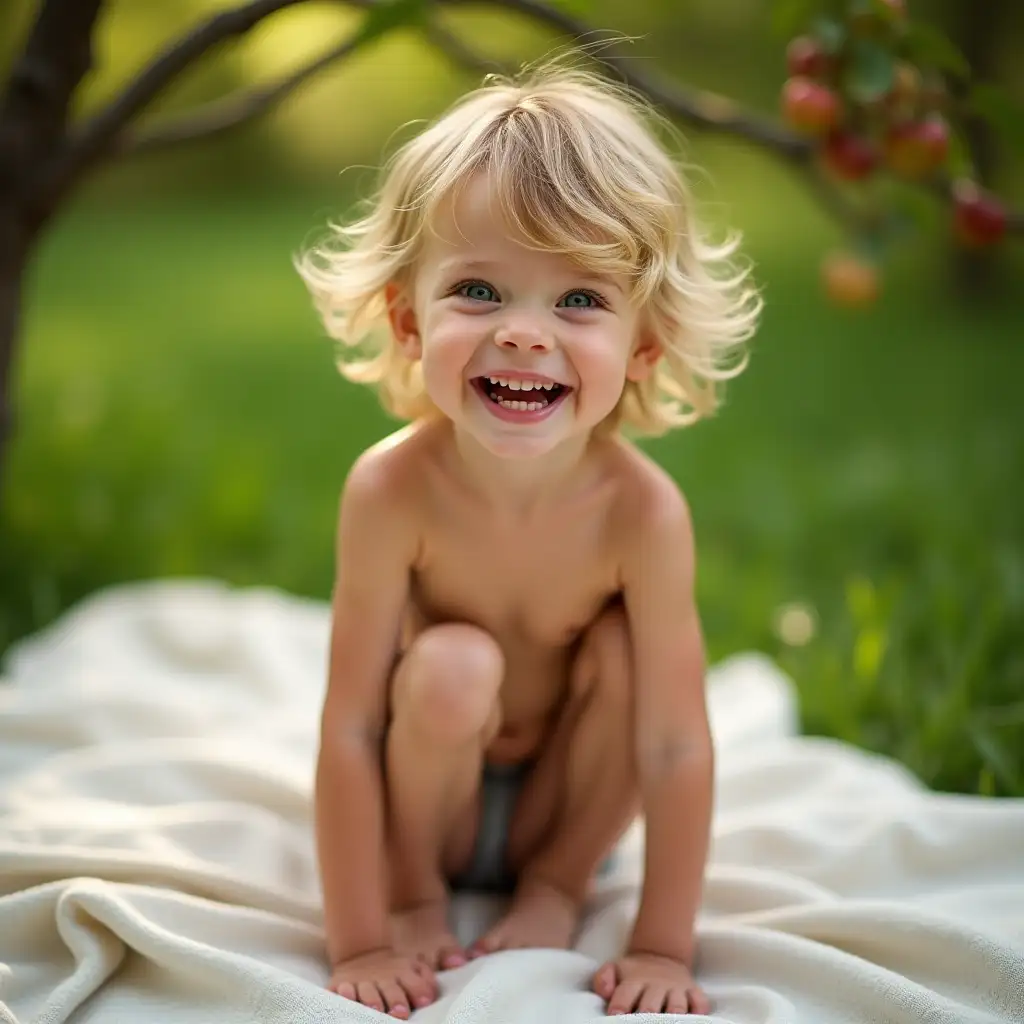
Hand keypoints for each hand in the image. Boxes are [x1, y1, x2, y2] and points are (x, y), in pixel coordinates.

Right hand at [328, 947, 438, 1018]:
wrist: (363, 953)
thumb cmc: (394, 971)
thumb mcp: (413, 967)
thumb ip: (425, 980)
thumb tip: (430, 996)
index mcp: (403, 974)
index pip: (414, 983)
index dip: (418, 991)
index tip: (423, 1001)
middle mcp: (383, 978)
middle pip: (391, 990)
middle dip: (396, 1000)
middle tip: (401, 1012)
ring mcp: (362, 981)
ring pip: (367, 991)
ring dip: (372, 999)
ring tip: (376, 1008)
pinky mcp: (342, 984)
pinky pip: (340, 989)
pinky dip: (343, 992)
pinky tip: (346, 994)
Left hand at [592, 951, 710, 1015]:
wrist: (660, 956)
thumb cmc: (634, 973)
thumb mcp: (614, 968)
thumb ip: (603, 980)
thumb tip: (605, 992)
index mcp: (634, 980)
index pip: (625, 994)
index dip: (619, 1006)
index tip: (616, 1016)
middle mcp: (656, 984)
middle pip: (650, 1004)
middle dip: (646, 1017)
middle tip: (642, 1023)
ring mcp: (676, 988)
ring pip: (677, 1005)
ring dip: (673, 1016)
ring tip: (670, 1023)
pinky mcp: (693, 991)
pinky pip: (700, 1001)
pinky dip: (699, 1010)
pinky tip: (696, 1019)